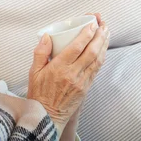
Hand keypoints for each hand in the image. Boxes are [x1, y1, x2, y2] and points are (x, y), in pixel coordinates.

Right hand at [27, 18, 109, 134]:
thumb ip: (40, 53)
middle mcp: (73, 74)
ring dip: (104, 44)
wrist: (47, 116)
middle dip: (99, 35)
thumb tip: (47, 36)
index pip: (77, 47)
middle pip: (91, 51)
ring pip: (97, 60)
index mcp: (59, 68)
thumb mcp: (34, 72)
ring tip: (106, 32)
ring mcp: (82, 81)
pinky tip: (103, 49)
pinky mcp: (86, 87)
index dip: (86, 34)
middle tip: (103, 24)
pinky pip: (97, 69)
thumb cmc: (39, 94)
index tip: (92, 23)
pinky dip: (102, 57)